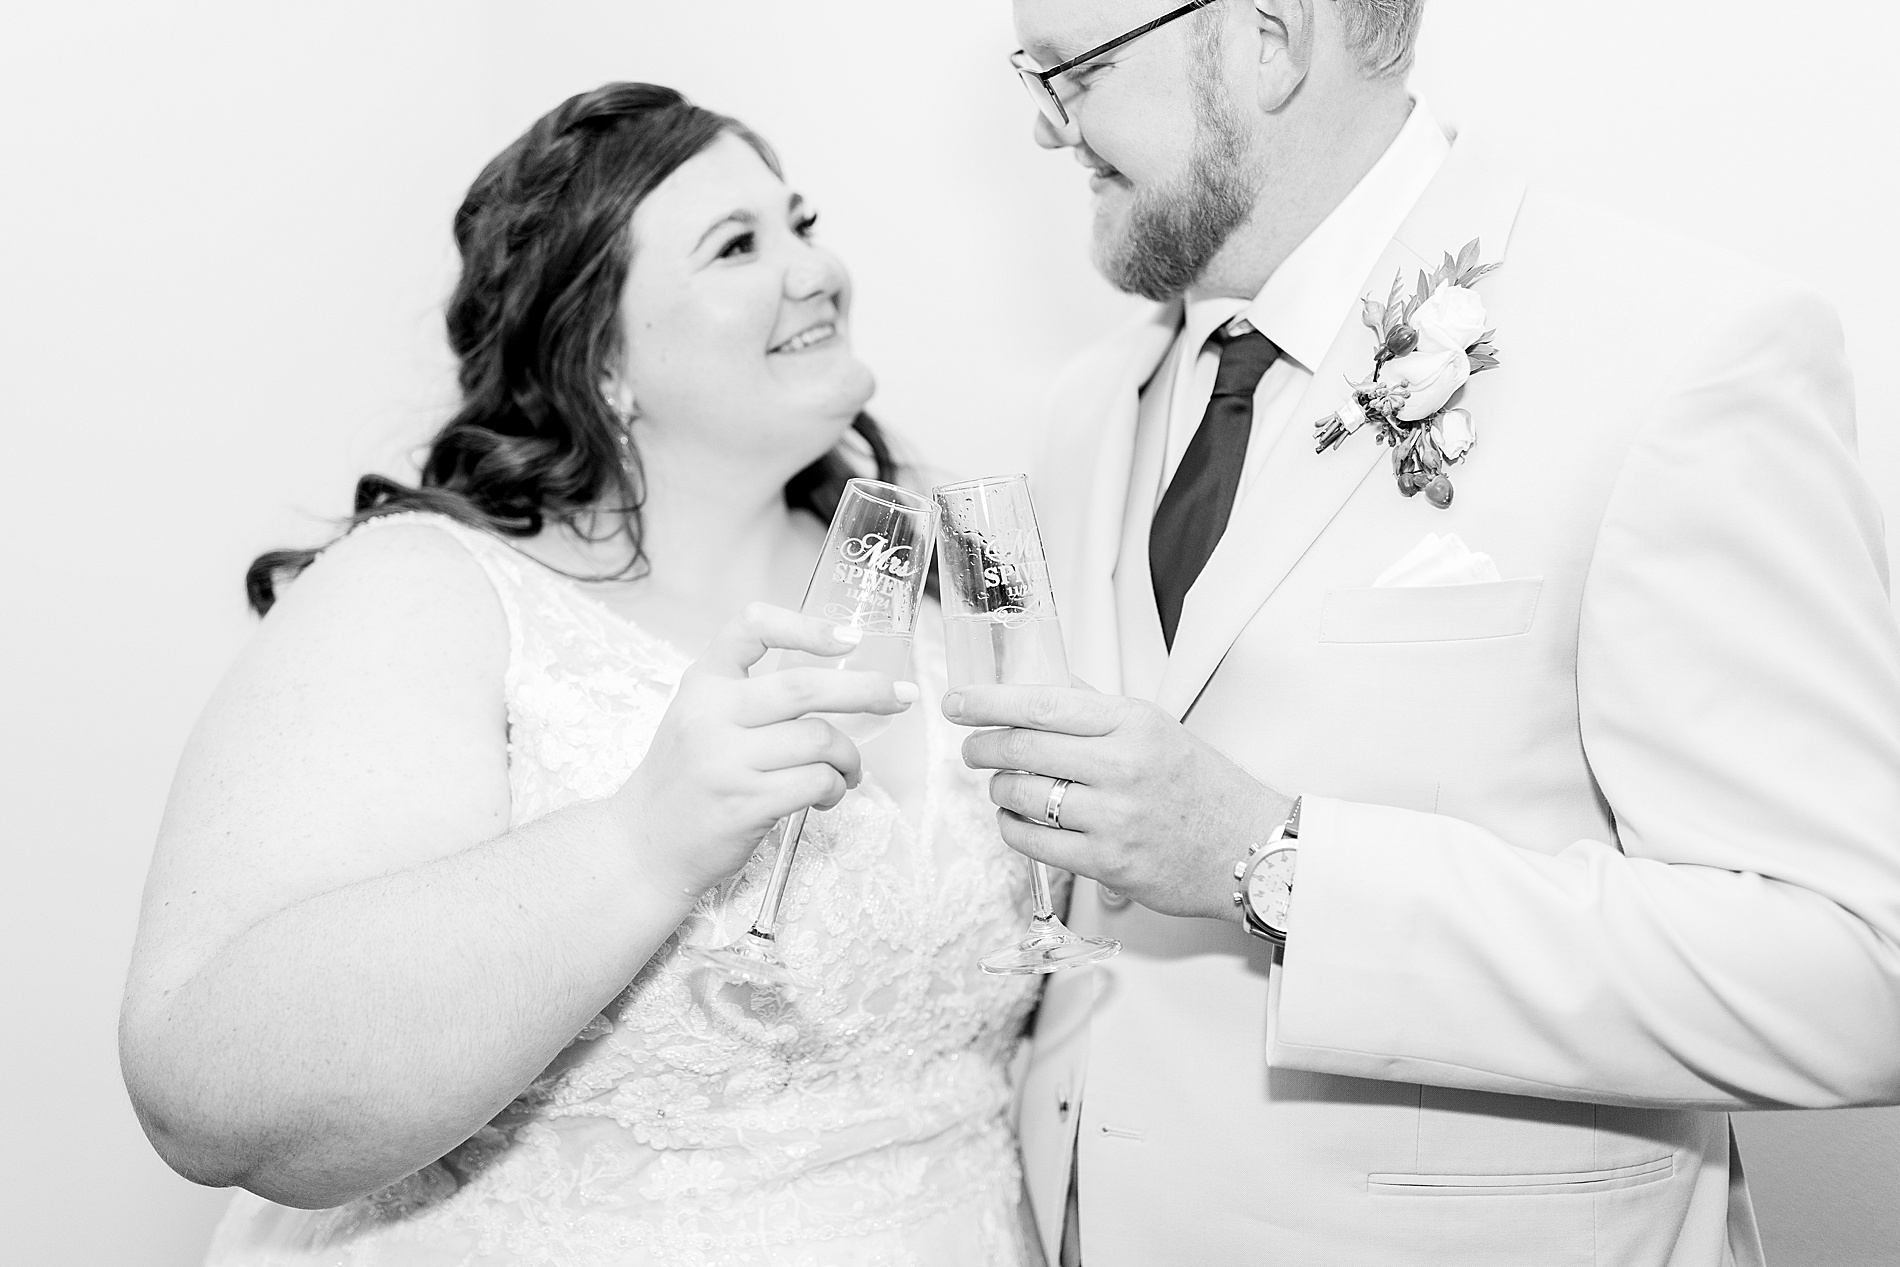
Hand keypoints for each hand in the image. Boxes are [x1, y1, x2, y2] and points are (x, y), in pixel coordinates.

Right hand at [615, 603, 916, 898]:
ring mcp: (726, 761)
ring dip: (850, 756)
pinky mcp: (744, 804)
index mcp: (702, 684)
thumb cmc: (686, 779)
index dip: (803, 626)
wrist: (643, 845)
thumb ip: (748, 694)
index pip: (749, 629)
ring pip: (819, 740)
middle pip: (804, 687)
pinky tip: (828, 794)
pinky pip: (815, 783)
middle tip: (898, 696)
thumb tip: (837, 678)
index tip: (847, 638)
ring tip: (848, 770)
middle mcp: (710, 716)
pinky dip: (835, 787)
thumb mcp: (700, 718)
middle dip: (866, 689)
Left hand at [945, 683, 1291, 921]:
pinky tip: (1018, 819)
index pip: (1042, 703)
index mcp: (1133, 722)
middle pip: (1022, 749)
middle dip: (982, 747)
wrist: (1252, 849)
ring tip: (1004, 787)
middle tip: (972, 748)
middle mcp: (1123, 766)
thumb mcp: (1156, 728)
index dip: (989, 701)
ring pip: (1022, 796)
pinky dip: (1013, 827)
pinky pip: (1034, 843)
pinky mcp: (1109, 865)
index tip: (958, 701)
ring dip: (999, 790)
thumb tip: (1038, 684)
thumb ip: (1095, 707)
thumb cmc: (1203, 787)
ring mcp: (1115, 819)